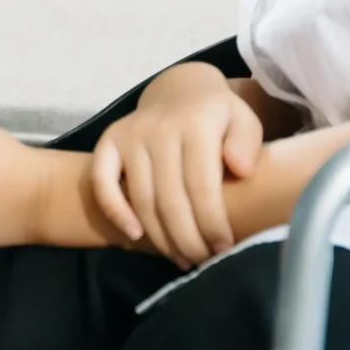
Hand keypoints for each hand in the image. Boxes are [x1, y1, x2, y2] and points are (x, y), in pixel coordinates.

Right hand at [90, 63, 263, 267]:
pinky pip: (102, 182)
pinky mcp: (109, 141)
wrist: (182, 87)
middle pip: (170, 199)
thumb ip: (247, 143)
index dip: (212, 224)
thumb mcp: (244, 119)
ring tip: (181, 259)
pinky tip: (134, 236)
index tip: (224, 249)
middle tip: (203, 261)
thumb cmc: (218, 116)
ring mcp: (130, 135)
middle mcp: (159, 128)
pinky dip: (115, 211)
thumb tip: (240, 169)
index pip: (202, 186)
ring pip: (141, 198)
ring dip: (161, 237)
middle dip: (188, 239)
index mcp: (196, 123)